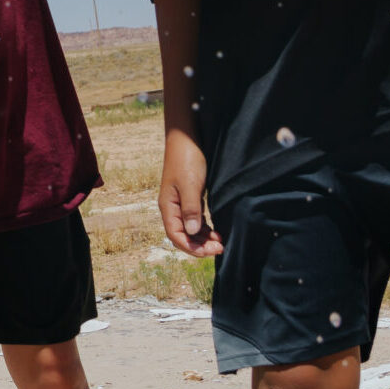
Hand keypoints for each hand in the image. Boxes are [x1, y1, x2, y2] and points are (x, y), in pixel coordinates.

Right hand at [159, 129, 221, 257]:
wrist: (187, 137)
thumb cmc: (186, 159)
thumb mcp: (190, 184)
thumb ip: (191, 209)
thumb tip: (190, 233)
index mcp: (168, 205)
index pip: (176, 235)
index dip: (191, 247)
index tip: (210, 251)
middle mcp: (173, 207)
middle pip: (183, 235)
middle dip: (200, 245)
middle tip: (220, 247)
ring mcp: (182, 202)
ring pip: (190, 229)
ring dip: (203, 238)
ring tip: (220, 241)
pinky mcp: (191, 197)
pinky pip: (196, 219)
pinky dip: (205, 228)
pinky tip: (216, 230)